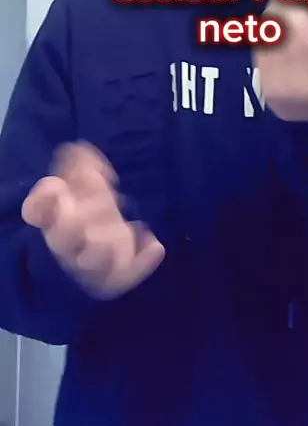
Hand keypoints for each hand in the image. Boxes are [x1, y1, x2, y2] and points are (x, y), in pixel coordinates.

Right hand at [21, 142, 164, 298]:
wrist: (104, 247)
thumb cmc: (89, 210)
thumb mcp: (86, 186)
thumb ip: (83, 167)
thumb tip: (79, 148)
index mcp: (53, 217)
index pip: (35, 210)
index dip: (44, 197)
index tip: (59, 184)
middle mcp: (65, 242)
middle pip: (64, 237)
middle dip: (84, 215)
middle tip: (104, 199)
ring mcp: (87, 261)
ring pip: (89, 262)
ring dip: (104, 246)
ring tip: (124, 228)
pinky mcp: (111, 275)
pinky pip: (121, 277)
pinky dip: (141, 263)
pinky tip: (155, 245)